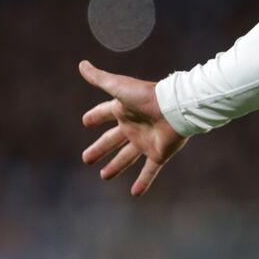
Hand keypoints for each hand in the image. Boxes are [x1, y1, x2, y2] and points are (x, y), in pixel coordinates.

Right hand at [80, 60, 187, 195]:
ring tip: (104, 177)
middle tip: (86, 159)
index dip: (95, 117)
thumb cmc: (147, 96)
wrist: (177, 108)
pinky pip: (150, 170)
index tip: (85, 121)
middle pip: (113, 140)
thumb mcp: (118, 86)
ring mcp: (147, 141)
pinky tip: (135, 194)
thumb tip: (81, 64)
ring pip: (128, 157)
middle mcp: (135, 126)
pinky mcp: (159, 153)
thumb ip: (99, 78)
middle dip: (100, 149)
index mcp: (125, 110)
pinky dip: (144, 182)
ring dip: (116, 166)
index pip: (105, 113)